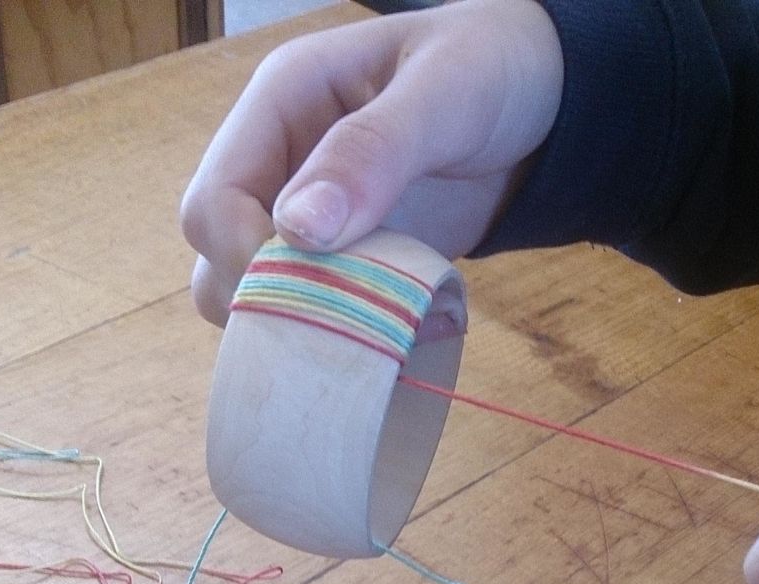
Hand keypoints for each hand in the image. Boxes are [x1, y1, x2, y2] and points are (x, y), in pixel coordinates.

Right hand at [181, 0, 562, 325]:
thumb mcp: (444, 93)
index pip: (212, 202)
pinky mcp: (350, 264)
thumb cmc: (491, 68)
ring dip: (311, 330)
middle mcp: (279, 167)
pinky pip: (322, 318)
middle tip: (353, 318)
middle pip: (219, 262)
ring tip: (391, 326)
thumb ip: (372, 152)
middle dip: (272, 304)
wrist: (546, 107)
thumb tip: (298, 229)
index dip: (243, 258)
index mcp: (281, 106)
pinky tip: (422, 328)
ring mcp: (312, 222)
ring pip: (259, 300)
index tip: (308, 290)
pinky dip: (359, 340)